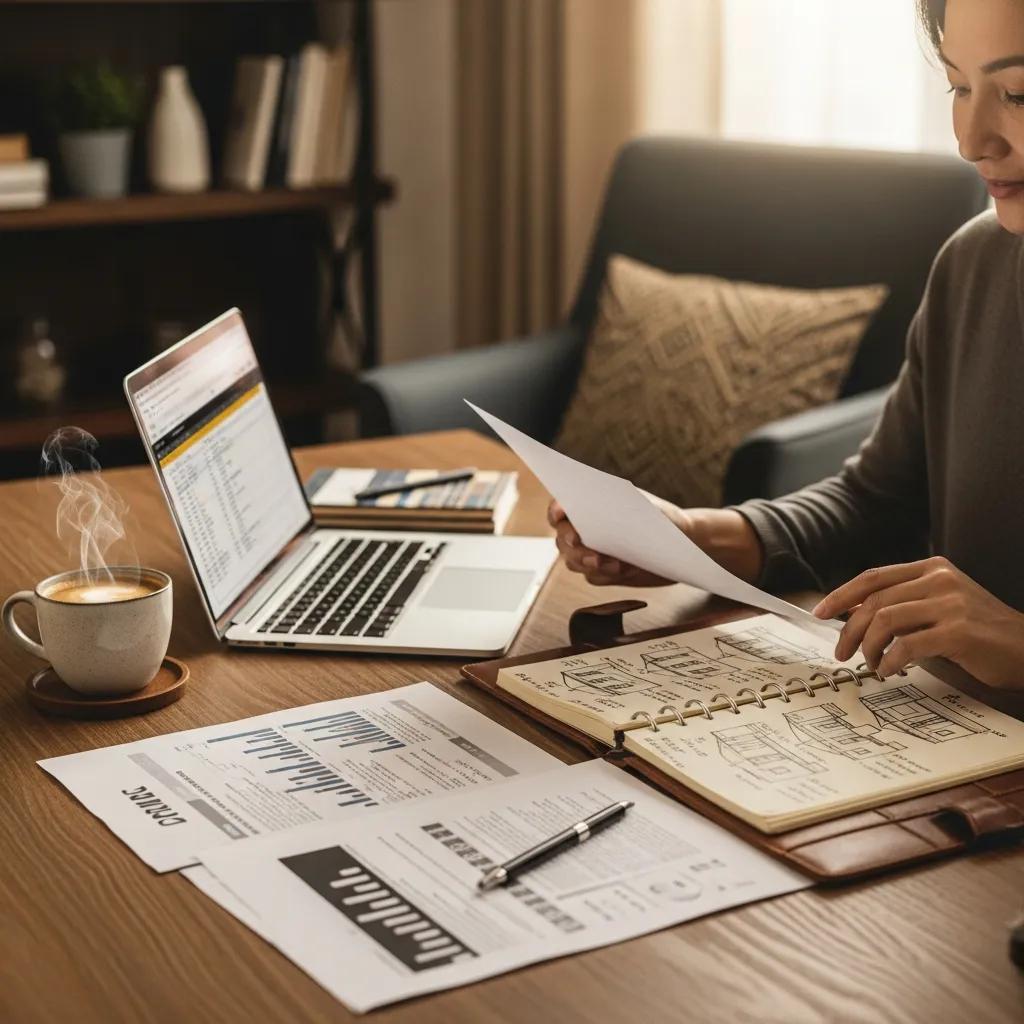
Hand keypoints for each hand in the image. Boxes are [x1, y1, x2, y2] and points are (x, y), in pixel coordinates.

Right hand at [547, 498, 763, 586]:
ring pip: (574, 561)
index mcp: (590, 506)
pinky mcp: (603, 572)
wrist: (683, 546)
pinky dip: (606, 575)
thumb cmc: (663, 519)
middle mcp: (586, 529)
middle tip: (592, 553)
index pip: (561, 507)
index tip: (562, 513)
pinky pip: (593, 577)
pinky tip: (625, 570)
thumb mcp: (646, 508)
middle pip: (562, 539)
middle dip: (575, 547)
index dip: (556, 510)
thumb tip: (600, 512)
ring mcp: (592, 552)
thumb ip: (620, 509)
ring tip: (615, 564)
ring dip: (590, 564)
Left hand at [813, 556, 1023, 687]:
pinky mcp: (958, 632)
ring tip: (871, 664)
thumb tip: (853, 616)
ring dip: (869, 647)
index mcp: (932, 568)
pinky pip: (907, 645)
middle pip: (874, 600)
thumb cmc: (980, 633)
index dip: (842, 595)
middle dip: (849, 629)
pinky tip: (890, 671)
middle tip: (841, 652)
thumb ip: (903, 604)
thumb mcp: (939, 606)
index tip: (821, 613)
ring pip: (885, 620)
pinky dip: (890, 660)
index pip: (874, 577)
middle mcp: (939, 580)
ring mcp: (950, 604)